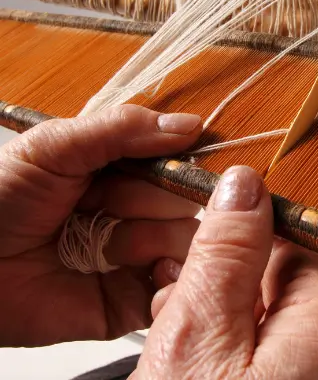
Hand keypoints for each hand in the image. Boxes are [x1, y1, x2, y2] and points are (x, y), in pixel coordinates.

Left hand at [0, 105, 203, 345]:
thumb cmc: (0, 198)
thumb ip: (123, 129)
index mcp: (124, 169)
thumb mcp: (55, 146)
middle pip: (182, 199)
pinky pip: (175, 287)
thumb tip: (192, 125)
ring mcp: (138, 254)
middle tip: (98, 205)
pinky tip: (130, 273)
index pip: (177, 159)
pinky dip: (165, 280)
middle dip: (143, 201)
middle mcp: (138, 209)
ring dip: (141, 240)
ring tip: (97, 247)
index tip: (163, 164)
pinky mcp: (134, 298)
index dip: (174, 162)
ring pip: (183, 240)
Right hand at [135, 166, 317, 379]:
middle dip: (224, 300)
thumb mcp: (197, 340)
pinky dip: (243, 362)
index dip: (230, 254)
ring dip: (226, 335)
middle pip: (278, 285)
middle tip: (179, 331)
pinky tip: (208, 374)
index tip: (192, 270)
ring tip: (186, 365)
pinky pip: (282, 358)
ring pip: (272, 325)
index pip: (286, 246)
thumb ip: (225, 255)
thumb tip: (244, 184)